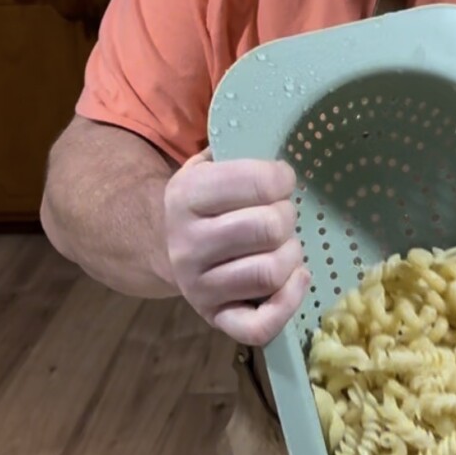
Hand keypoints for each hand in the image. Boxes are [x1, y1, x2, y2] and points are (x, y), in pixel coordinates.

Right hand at [164, 150, 309, 343]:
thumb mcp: (206, 164)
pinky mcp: (215, 318)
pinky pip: (261, 326)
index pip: (258, 182)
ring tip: (284, 246)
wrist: (159, 244)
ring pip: (270, 273)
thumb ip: (236, 148)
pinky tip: (296, 278)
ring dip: (291, 256)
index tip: (280, 181)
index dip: (281, 178)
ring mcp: (199, 287)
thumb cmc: (202, 201)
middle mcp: (188, 245)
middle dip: (287, 217)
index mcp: (186, 197)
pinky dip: (289, 303)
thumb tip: (279, 128)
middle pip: (268, 229)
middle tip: (281, 215)